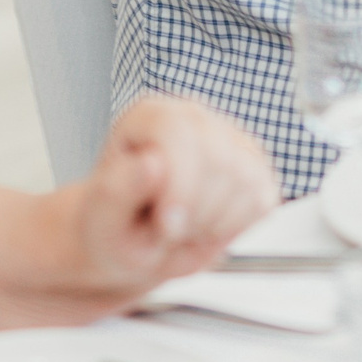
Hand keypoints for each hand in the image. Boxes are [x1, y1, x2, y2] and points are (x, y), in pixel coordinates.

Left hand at [75, 96, 279, 294]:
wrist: (135, 244)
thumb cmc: (114, 228)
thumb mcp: (100, 220)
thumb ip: (116, 192)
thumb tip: (150, 164)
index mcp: (148, 117)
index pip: (179, 131)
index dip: (181, 183)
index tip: (168, 226)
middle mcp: (192, 117)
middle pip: (219, 156)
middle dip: (197, 211)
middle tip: (168, 233)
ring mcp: (228, 139)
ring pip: (245, 178)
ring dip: (215, 222)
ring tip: (184, 229)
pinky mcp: (255, 167)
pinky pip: (262, 199)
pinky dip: (237, 226)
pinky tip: (208, 226)